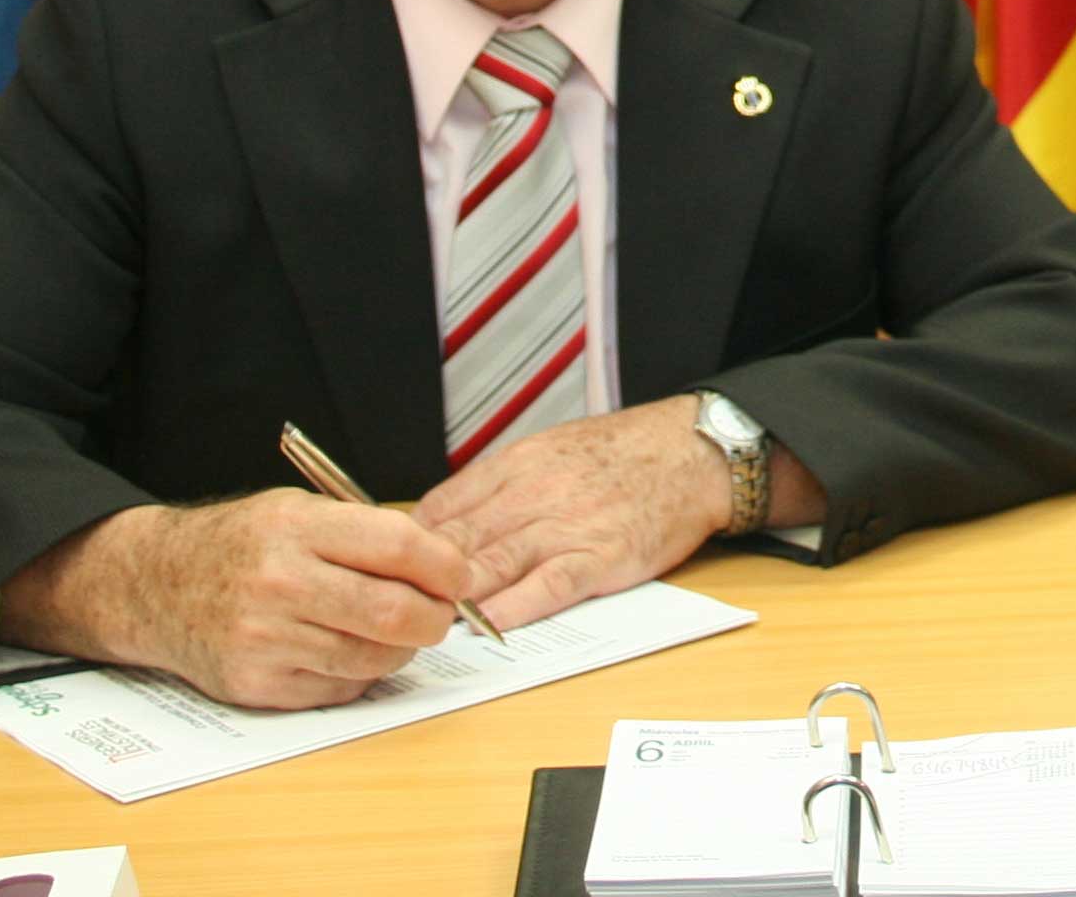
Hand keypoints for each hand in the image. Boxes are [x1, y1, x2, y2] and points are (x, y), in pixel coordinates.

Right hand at [0, 491, 471, 709]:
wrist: (155, 586)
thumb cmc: (240, 544)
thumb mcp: (297, 510)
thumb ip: (366, 534)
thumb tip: (445, 566)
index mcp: (297, 527)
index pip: (400, 547)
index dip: (447, 566)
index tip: (460, 576)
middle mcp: (281, 583)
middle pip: (394, 612)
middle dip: (436, 617)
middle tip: (441, 613)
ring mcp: (267, 639)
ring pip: (373, 658)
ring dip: (401, 649)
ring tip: (395, 629)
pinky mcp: (258, 684)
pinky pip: (340, 687)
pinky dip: (359, 672)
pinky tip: (346, 648)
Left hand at [415, 399, 735, 629]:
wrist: (690, 452)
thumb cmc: (622, 454)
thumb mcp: (550, 449)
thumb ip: (500, 484)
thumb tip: (447, 519)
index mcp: (515, 465)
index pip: (441, 507)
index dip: (406, 546)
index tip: (386, 573)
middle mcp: (532, 494)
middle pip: (457, 539)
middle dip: (419, 578)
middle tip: (389, 610)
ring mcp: (565, 526)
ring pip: (493, 562)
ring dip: (454, 597)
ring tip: (423, 625)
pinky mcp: (599, 556)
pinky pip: (548, 585)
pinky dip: (515, 606)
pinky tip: (488, 624)